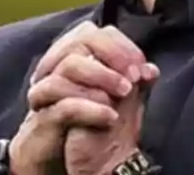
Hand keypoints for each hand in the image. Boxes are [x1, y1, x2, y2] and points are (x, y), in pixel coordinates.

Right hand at [9, 21, 153, 174]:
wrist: (61, 160)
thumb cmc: (88, 123)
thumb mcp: (116, 100)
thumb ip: (132, 82)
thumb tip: (151, 69)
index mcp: (72, 58)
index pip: (92, 32)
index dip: (119, 44)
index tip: (140, 65)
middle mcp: (56, 67)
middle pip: (79, 40)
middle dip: (112, 54)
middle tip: (134, 75)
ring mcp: (46, 90)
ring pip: (69, 65)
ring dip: (103, 76)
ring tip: (126, 92)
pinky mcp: (43, 116)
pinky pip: (65, 104)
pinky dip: (91, 107)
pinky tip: (111, 116)